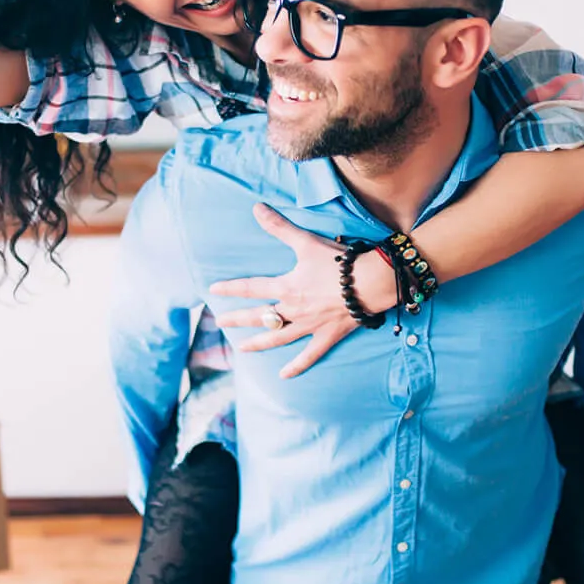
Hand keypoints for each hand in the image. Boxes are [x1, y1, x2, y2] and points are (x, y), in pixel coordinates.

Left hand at [210, 204, 397, 378]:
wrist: (370, 282)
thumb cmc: (339, 261)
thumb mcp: (306, 242)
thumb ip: (280, 227)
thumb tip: (256, 208)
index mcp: (286, 287)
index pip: (251, 287)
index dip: (231, 288)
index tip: (213, 290)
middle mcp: (293, 309)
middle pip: (260, 316)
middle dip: (238, 319)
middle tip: (220, 322)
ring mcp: (309, 325)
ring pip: (278, 338)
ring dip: (259, 343)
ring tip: (242, 348)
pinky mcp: (327, 335)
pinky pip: (309, 355)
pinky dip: (297, 366)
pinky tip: (284, 375)